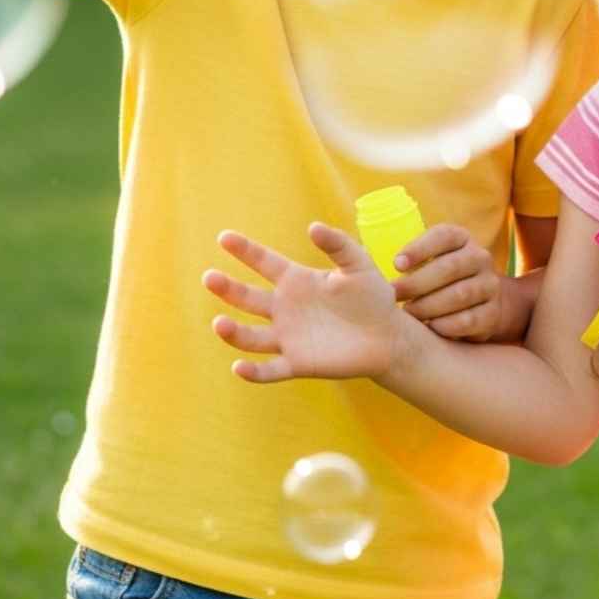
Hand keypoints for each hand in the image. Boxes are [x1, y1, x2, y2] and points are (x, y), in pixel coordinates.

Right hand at [203, 222, 398, 383]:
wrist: (389, 337)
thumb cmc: (373, 297)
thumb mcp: (358, 264)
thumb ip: (338, 244)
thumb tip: (313, 227)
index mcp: (296, 280)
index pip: (263, 262)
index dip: (244, 250)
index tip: (223, 237)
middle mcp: (285, 308)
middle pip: (247, 298)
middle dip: (227, 289)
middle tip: (209, 277)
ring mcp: (288, 337)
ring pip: (251, 336)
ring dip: (233, 332)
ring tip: (219, 323)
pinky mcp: (298, 363)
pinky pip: (270, 369)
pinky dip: (254, 371)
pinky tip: (239, 367)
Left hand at [392, 224, 504, 340]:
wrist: (480, 302)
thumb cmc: (441, 277)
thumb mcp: (429, 259)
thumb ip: (413, 259)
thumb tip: (398, 265)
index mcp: (462, 238)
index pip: (443, 236)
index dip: (419, 249)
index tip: (396, 265)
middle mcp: (480, 258)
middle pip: (450, 267)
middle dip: (418, 283)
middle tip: (395, 295)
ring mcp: (490, 285)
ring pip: (460, 295)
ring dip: (429, 306)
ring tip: (409, 312)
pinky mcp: (492, 313)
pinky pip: (469, 320)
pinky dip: (446, 325)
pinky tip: (430, 326)